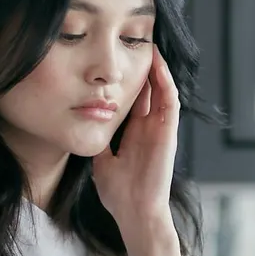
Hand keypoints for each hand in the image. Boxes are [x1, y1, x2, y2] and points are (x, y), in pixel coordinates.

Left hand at [93, 46, 178, 239]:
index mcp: (136, 134)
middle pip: (150, 90)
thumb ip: (99, 142)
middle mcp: (150, 128)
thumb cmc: (119, 194)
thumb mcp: (102, 160)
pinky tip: (157, 64)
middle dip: (144, 68)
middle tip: (135, 43)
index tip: (118, 61)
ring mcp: (161, 129)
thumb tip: (84, 125)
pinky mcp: (169, 133)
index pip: (135, 99)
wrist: (135, 213)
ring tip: (150, 46)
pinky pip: (170, 101)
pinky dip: (165, 82)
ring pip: (162, 90)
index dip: (129, 80)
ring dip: (158, 69)